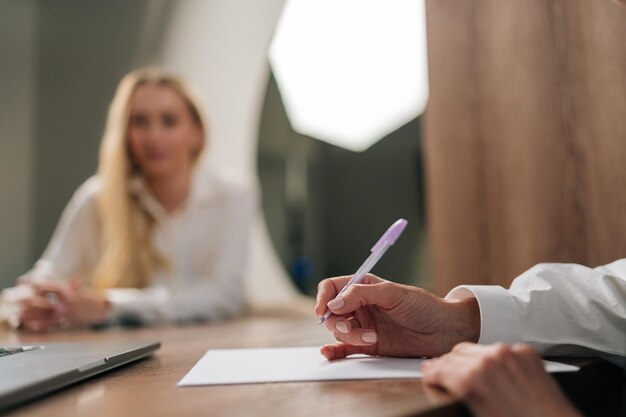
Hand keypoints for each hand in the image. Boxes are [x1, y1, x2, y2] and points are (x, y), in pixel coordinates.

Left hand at [19, 278, 108, 331]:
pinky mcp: (66, 323)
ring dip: (30, 313)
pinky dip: (40, 325)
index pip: (49, 287)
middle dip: (27, 299)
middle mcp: (65, 302)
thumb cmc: (91, 299)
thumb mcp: (81, 290)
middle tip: (17, 298)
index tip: (25, 283)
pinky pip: (50, 325)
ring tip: (19, 312)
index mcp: (69, 292)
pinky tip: (31, 325)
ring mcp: (65, 313)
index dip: (36, 284)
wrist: (103, 310)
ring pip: (43, 314)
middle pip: (42, 300)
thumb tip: (70, 279)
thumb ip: (72, 285)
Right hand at [315, 274, 479, 359]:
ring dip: (350, 336)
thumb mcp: (393, 293)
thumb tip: (334, 303)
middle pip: (332, 313)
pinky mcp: (368, 345)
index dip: (324, 297)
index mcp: (364, 286)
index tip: (324, 309)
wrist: (444, 331)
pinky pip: (344, 348)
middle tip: (352, 327)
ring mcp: (363, 325)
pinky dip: (334, 350)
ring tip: (372, 337)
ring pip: (339, 331)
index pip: (333, 287)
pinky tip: (329, 352)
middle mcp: (361, 305)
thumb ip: (361, 294)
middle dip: (338, 321)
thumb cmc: (424, 306)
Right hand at [422, 343, 582, 416]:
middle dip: (448, 364)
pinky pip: (502, 350)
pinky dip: (496, 360)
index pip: (439, 367)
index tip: (429, 374)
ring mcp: (510, 353)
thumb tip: (448, 384)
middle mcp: (489, 359)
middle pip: (456, 353)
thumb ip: (459, 390)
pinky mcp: (526, 352)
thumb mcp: (476, 412)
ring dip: (471, 359)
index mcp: (471, 378)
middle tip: (443, 373)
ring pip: (478, 348)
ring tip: (470, 373)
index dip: (431, 372)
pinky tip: (497, 373)